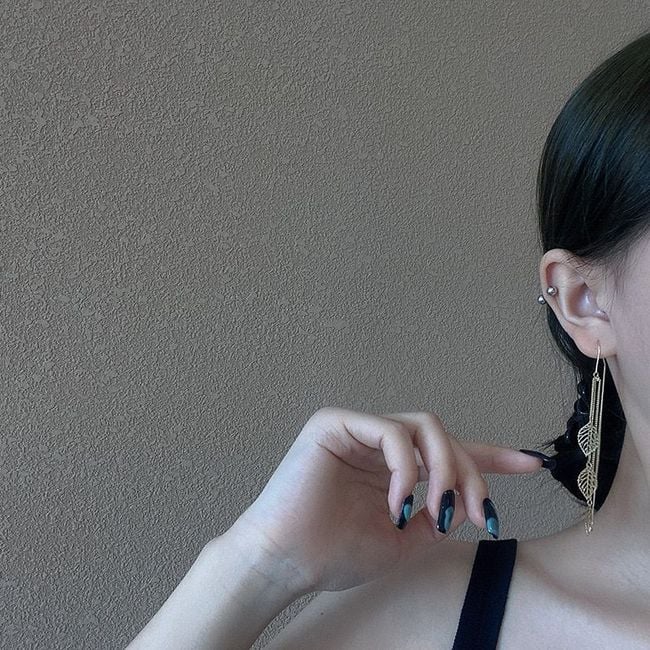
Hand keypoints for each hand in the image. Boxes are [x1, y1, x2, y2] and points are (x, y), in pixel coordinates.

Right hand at [225, 407, 542, 594]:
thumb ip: (435, 518)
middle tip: (479, 514)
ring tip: (440, 510)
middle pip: (443, 437)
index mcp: (392, 466)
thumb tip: (465, 505)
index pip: (446, 451)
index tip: (531, 464)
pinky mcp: (336, 423)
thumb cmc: (336, 553)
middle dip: (470, 473)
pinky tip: (400, 502)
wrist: (287, 562)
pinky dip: (407, 468)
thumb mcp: (402, 541)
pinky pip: (391, 432)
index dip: (490, 456)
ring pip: (424, 427)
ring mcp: (357, 428)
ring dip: (444, 469)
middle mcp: (377, 442)